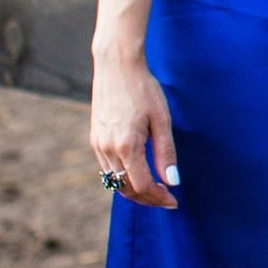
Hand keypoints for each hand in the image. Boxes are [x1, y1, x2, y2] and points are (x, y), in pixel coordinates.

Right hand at [91, 51, 180, 211]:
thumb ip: (166, 152)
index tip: (173, 201)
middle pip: (126, 188)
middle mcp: (108, 149)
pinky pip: (107, 168)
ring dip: (134, 189)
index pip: (142, 185)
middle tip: (166, 198)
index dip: (158, 198)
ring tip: (154, 189)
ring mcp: (98, 144)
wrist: (116, 65)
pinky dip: (122, 177)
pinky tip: (137, 172)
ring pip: (114, 181)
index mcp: (126, 146)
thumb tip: (172, 181)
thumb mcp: (162, 120)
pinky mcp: (94, 138)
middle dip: (147, 198)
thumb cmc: (143, 89)